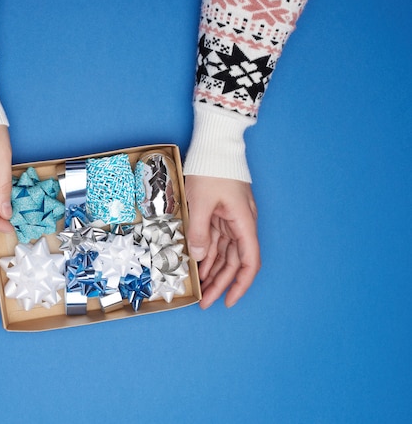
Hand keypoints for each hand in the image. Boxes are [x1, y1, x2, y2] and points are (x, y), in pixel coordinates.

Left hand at [185, 175, 260, 308]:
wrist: (216, 145)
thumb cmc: (212, 169)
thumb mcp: (201, 201)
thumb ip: (199, 231)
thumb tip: (200, 256)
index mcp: (243, 222)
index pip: (249, 261)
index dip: (241, 284)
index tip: (228, 300)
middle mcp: (240, 224)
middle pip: (234, 262)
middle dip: (220, 283)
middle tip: (205, 302)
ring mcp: (230, 219)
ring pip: (224, 253)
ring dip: (213, 271)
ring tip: (200, 289)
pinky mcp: (220, 214)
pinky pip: (215, 240)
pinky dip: (207, 255)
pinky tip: (198, 266)